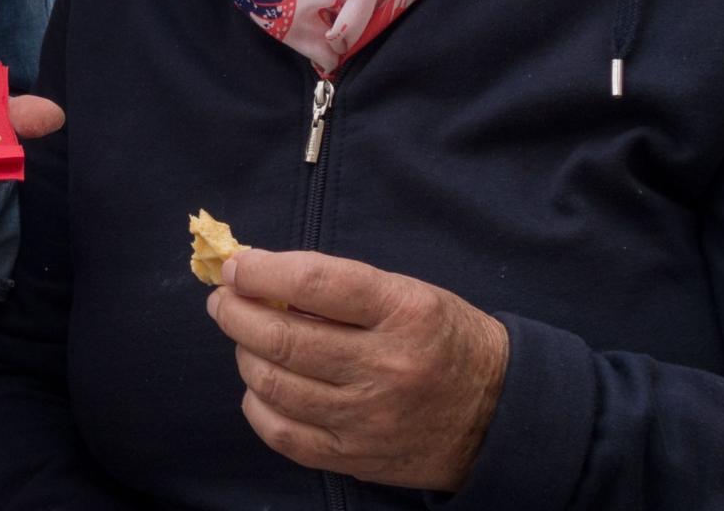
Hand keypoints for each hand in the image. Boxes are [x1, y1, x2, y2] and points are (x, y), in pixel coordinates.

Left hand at [207, 249, 507, 492]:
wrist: (500, 413)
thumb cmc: (445, 339)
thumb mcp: (410, 294)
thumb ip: (342, 288)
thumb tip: (263, 279)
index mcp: (404, 312)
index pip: (314, 283)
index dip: (261, 272)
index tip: (236, 267)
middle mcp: (385, 366)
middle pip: (284, 339)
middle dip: (236, 313)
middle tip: (223, 301)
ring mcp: (369, 418)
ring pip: (276, 386)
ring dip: (245, 356)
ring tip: (245, 340)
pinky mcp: (356, 457)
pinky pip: (284, 435)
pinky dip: (258, 407)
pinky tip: (260, 386)